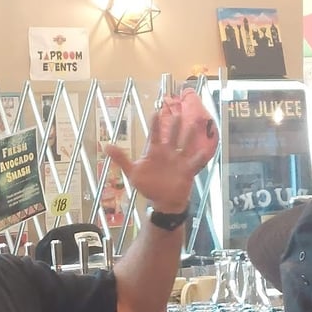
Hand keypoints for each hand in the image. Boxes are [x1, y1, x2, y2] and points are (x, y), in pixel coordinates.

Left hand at [105, 89, 218, 213]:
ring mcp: (179, 160)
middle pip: (172, 135)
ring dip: (190, 134)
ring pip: (185, 144)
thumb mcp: (133, 173)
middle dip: (175, 124)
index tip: (156, 112)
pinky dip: (200, 156)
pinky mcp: (188, 169)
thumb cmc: (149, 185)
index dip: (155, 124)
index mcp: (155, 151)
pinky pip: (195, 161)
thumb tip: (106, 146)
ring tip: (194, 123)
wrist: (163, 201)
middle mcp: (168, 152)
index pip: (155, 134)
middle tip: (177, 111)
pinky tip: (205, 150)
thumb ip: (121, 159)